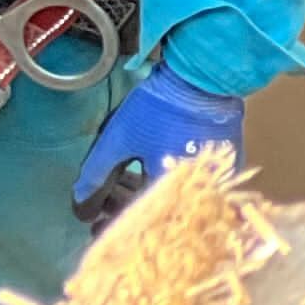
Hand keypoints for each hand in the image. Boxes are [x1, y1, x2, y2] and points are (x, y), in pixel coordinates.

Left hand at [72, 58, 242, 225]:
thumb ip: (98, 173)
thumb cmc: (157, 110)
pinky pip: (190, 186)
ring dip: (146, 193)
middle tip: (105, 197)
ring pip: (172, 199)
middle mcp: (196, 198)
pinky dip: (167, 181)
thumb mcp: (119, 139)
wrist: (201, 80)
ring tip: (122, 180)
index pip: (137, 221)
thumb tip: (80, 205)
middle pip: (156, 212)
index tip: (95, 224)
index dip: (114, 223)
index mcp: (169, 196)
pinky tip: (148, 169)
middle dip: (127, 205)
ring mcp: (214, 185)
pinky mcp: (224, 170)